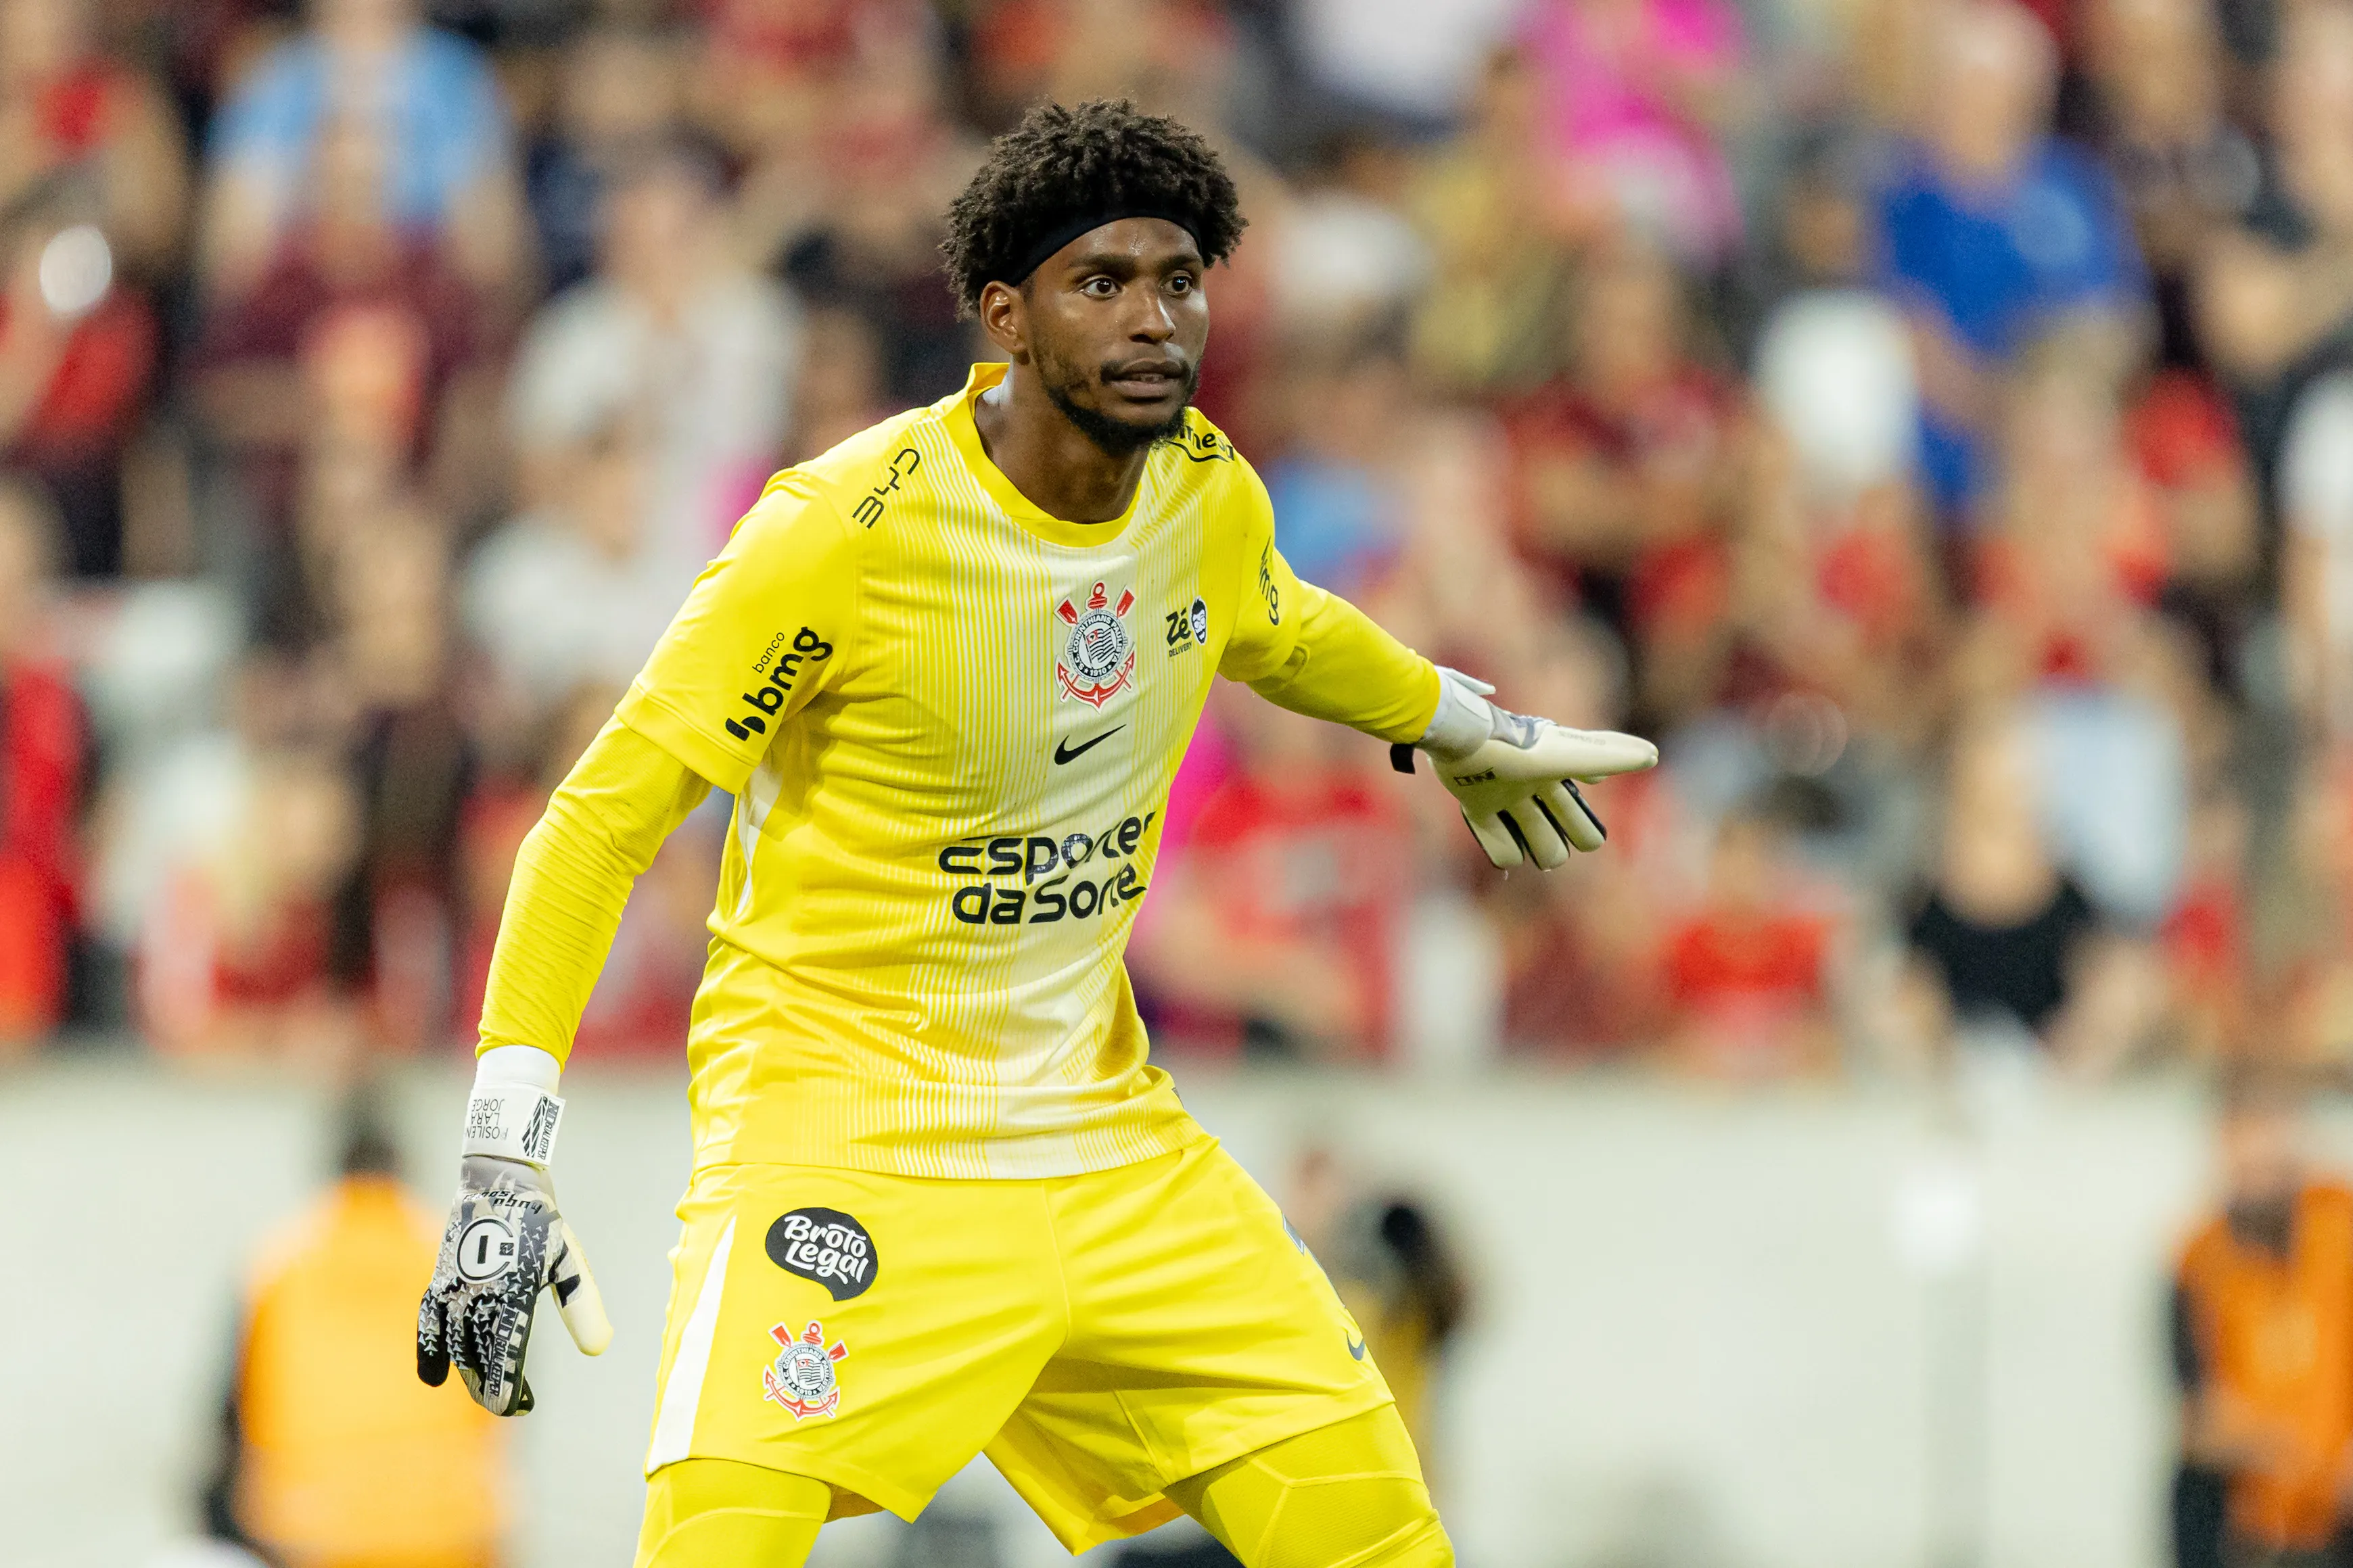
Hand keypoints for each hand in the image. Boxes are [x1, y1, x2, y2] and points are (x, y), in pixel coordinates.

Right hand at [416, 1153, 609, 1415]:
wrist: (500, 1179)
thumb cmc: (541, 1221)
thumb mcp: (569, 1260)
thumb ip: (582, 1305)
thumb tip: (600, 1349)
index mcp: (512, 1291)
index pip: (505, 1354)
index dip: (509, 1387)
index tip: (518, 1407)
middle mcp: (477, 1294)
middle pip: (478, 1356)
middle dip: (490, 1386)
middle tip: (509, 1406)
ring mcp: (453, 1288)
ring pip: (454, 1345)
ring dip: (468, 1374)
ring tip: (485, 1391)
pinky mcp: (438, 1280)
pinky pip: (428, 1323)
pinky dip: (429, 1351)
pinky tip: (433, 1379)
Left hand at [1407, 668, 1657, 869]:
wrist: (1465, 740)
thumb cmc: (1520, 749)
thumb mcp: (1571, 755)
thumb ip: (1611, 756)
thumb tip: (1652, 755)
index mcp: (1555, 775)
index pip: (1580, 813)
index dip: (1584, 829)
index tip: (1587, 838)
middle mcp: (1531, 786)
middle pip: (1557, 830)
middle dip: (1557, 844)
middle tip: (1552, 846)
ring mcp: (1503, 796)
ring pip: (1529, 838)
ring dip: (1532, 848)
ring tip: (1527, 845)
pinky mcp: (1475, 804)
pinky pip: (1494, 841)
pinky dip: (1501, 850)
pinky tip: (1504, 845)